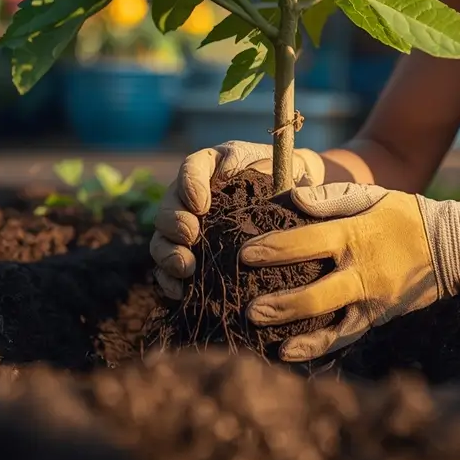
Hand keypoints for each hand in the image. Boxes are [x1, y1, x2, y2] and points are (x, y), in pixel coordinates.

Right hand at [149, 140, 325, 298]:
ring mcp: (188, 229)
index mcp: (214, 166)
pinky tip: (180, 293)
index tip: (201, 204)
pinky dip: (169, 281)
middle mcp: (192, 196)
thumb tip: (276, 187)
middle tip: (191, 235)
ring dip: (169, 254)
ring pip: (162, 240)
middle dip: (175, 223)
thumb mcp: (289, 166)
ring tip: (186, 268)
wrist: (297, 207)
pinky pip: (168, 271)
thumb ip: (278, 170)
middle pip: (169, 206)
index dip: (190, 185)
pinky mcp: (192, 258)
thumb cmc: (291, 181)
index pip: (192, 168)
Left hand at [239, 182, 459, 361]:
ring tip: (259, 327)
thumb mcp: (372, 196)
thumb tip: (293, 197)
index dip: (275, 249)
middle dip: (280, 301)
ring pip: (329, 320)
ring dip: (293, 326)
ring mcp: (371, 299)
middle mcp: (363, 271)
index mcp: (356, 235)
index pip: (308, 242)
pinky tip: (287, 351)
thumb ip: (331, 197)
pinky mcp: (377, 316)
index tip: (245, 254)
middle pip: (316, 292)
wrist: (453, 246)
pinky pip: (344, 336)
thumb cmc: (404, 216)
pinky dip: (316, 346)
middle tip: (249, 306)